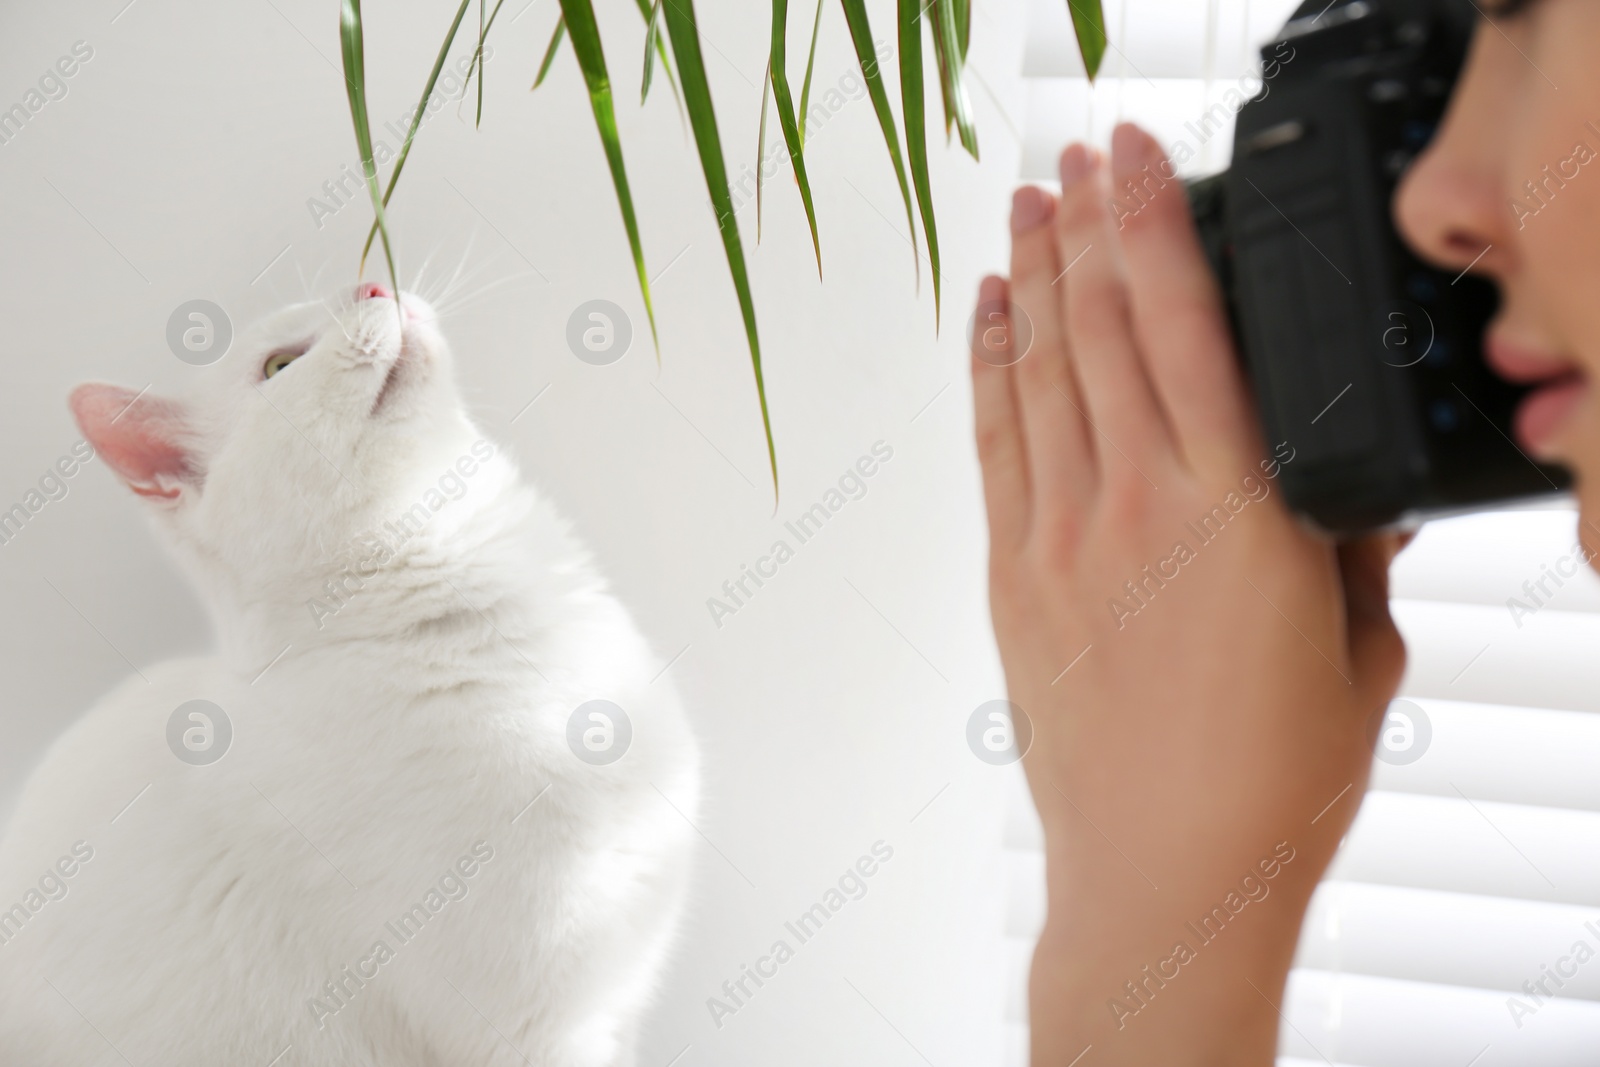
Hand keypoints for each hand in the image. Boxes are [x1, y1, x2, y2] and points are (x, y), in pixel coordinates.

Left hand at [970, 124, 1408, 1064]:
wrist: (1162, 879)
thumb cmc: (1272, 783)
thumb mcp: (1355, 656)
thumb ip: (1348, 554)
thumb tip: (1349, 494)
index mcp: (1240, 517)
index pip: (1189, 329)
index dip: (1156, 226)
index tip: (1137, 157)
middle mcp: (1139, 511)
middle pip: (1102, 328)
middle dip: (1089, 225)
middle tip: (1076, 154)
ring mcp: (1062, 541)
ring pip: (1040, 374)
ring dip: (1033, 277)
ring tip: (1029, 205)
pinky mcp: (1013, 579)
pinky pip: (995, 444)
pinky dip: (989, 367)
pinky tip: (990, 313)